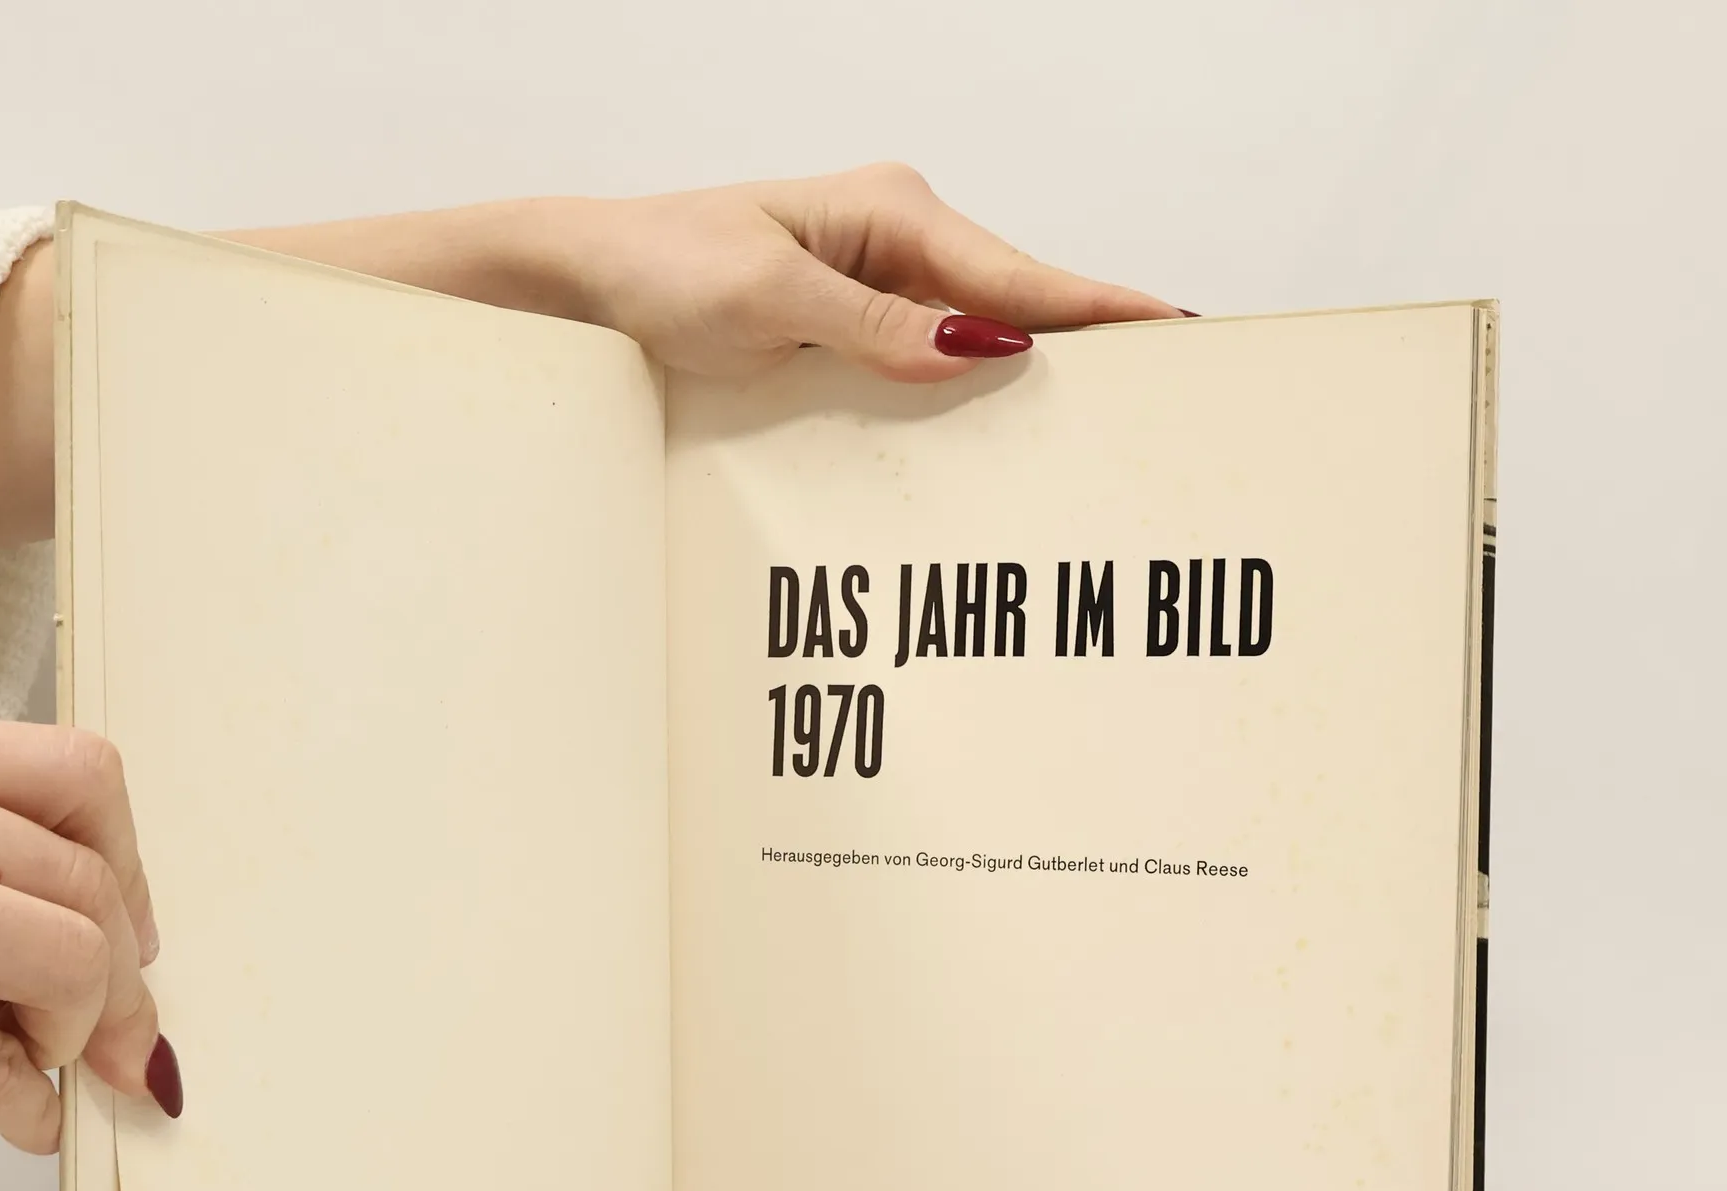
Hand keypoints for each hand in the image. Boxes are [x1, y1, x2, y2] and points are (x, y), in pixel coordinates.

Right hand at [0, 704, 175, 1151]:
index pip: (73, 774)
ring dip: (72, 1032)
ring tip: (27, 1058)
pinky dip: (27, 1110)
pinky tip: (19, 1118)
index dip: (126, 866)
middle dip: (120, 980)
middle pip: (85, 880)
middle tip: (114, 1036)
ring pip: (70, 959)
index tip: (126, 928)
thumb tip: (101, 942)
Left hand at [532, 163, 1183, 382]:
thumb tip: (980, 346)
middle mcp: (893, 239)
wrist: (589, 279)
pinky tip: (1004, 409)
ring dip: (1029, 364)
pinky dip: (968, 380)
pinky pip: (928, 353)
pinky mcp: (850, 319)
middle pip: (1011, 300)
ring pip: (975, 330)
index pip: (1014, 275)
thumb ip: (875, 327)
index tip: (1170, 327)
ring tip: (1105, 404)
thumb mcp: (770, 304)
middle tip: (1162, 381)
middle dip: (1082, 338)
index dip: (1094, 307)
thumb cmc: (664, 271)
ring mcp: (874, 279)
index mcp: (889, 212)